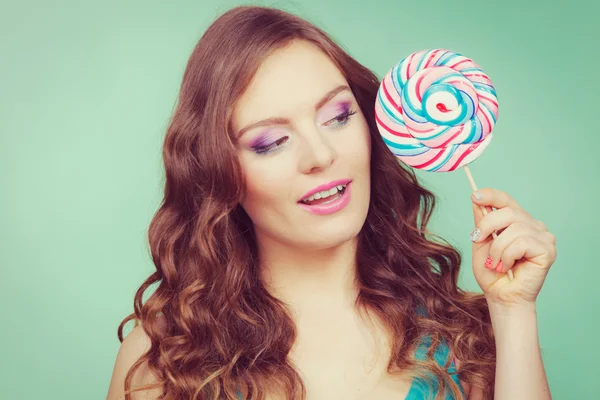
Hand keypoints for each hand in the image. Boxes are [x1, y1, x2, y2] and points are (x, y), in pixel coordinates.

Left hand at [469, 188, 556, 306]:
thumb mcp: (481, 243)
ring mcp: (543, 237)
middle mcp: (533, 226)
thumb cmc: (492, 272)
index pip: (506, 201)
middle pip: (508, 212)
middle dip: (487, 225)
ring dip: (497, 249)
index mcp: (517, 221)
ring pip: (514, 229)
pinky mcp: (548, 250)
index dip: (491, 195)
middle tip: (476, 239)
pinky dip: (507, 256)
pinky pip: (522, 243)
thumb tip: (477, 199)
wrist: (501, 296)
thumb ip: (481, 222)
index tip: (474, 195)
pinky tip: (507, 267)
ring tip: (494, 263)